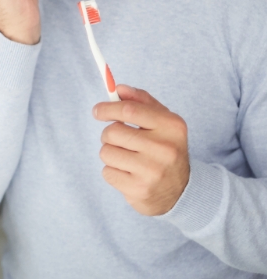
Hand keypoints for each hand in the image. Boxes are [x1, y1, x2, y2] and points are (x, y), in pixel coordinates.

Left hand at [94, 85, 189, 215]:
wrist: (181, 191)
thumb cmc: (166, 148)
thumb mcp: (163, 121)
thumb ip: (142, 101)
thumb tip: (119, 88)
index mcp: (171, 126)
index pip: (129, 110)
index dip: (108, 108)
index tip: (98, 111)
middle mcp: (164, 149)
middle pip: (113, 132)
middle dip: (108, 134)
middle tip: (117, 139)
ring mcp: (152, 171)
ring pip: (106, 152)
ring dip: (110, 153)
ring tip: (126, 157)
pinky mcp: (140, 190)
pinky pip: (107, 172)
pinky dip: (112, 171)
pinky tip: (128, 173)